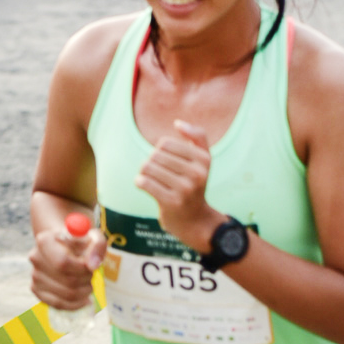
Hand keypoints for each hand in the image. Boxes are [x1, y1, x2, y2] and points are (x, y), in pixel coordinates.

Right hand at [28, 217, 107, 310]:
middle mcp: (36, 258)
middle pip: (68, 281)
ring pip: (66, 295)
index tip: (91, 267)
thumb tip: (92, 266)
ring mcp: (35, 275)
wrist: (65, 246)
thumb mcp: (93, 237)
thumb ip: (97, 246)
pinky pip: (58, 304)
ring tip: (87, 282)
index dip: (82, 269)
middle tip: (91, 275)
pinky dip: (76, 304)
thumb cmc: (80, 242)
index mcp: (45, 240)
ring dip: (84, 292)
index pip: (63, 263)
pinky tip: (84, 297)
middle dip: (86, 280)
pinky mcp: (36, 290)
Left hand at [134, 120, 221, 252]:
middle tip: (154, 172)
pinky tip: (142, 185)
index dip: (158, 150)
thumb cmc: (194, 184)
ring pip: (148, 167)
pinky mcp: (171, 202)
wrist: (194, 220)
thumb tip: (178, 123)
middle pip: (155, 155)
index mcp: (204, 159)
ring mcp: (185, 189)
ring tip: (148, 178)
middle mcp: (197, 174)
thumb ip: (198, 136)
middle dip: (150, 162)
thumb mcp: (203, 159)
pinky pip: (145, 183)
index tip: (163, 161)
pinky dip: (139, 182)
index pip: (165, 143)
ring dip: (143, 172)